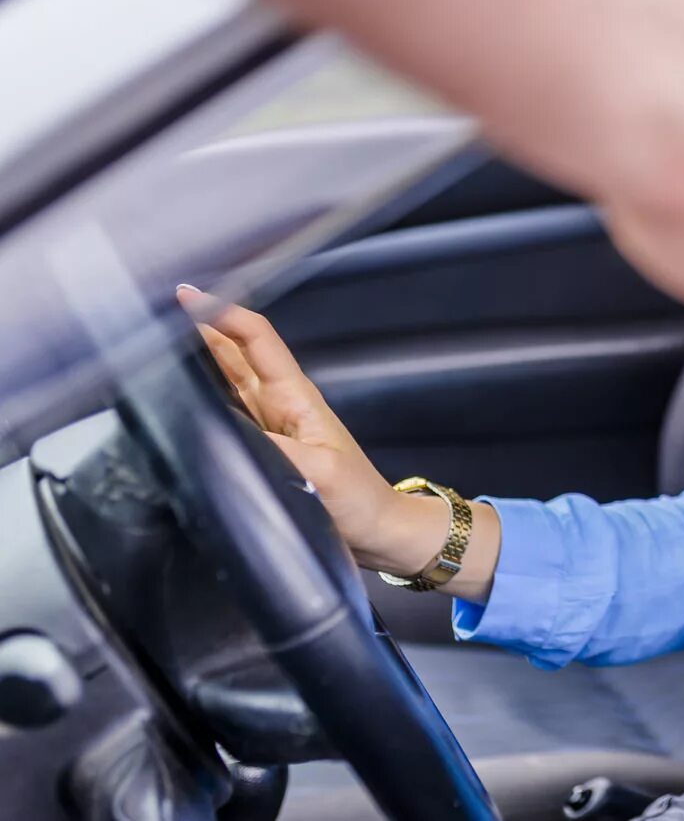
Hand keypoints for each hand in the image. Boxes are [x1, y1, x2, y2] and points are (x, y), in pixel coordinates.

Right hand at [178, 286, 439, 576]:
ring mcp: (270, 427)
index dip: (223, 315)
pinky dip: (201, 400)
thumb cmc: (357, 499)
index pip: (256, 341)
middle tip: (157, 311)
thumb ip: (273, 449)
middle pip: (235, 354)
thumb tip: (222, 432)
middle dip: (201, 328)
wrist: (378, 533)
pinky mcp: (264, 450)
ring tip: (156, 343)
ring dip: (196, 359)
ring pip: (227, 381)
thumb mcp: (318, 472)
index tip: (188, 298)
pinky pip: (226, 416)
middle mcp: (279, 405)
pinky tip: (179, 398)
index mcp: (295, 398)